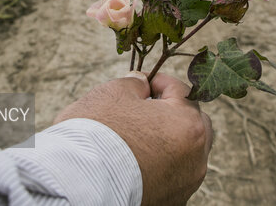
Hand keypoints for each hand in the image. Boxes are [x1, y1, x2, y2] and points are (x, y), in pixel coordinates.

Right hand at [54, 72, 212, 205]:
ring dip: (168, 139)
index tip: (141, 83)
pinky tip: (137, 159)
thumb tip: (142, 85)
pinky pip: (173, 175)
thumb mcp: (114, 93)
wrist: (79, 182)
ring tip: (139, 135)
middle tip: (144, 108)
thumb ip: (135, 84)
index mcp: (188, 124)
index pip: (181, 91)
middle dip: (172, 112)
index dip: (158, 81)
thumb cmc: (98, 132)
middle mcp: (195, 156)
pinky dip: (161, 164)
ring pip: (186, 152)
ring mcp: (186, 182)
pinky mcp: (173, 201)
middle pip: (193, 123)